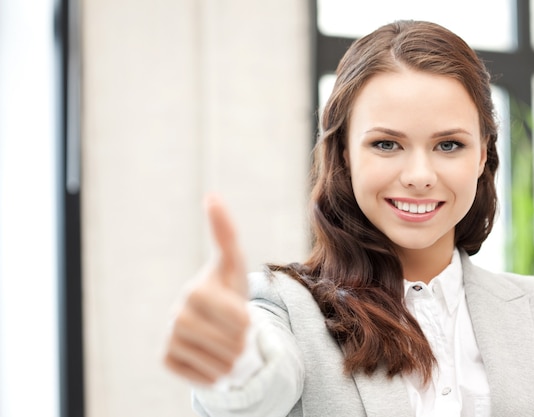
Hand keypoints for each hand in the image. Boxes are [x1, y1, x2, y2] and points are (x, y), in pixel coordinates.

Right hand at [163, 194, 249, 384]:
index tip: (239, 312)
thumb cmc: (228, 289)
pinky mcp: (166, 360)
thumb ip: (226, 232)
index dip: (248, 320)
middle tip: (233, 330)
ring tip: (226, 344)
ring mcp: (169, 339)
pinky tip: (211, 357)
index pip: (240, 320)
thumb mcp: (234, 263)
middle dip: (243, 341)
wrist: (214, 322)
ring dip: (233, 360)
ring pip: (222, 366)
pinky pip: (206, 379)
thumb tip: (211, 195)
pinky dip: (216, 374)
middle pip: (234, 344)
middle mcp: (176, 315)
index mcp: (195, 291)